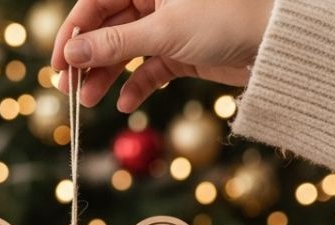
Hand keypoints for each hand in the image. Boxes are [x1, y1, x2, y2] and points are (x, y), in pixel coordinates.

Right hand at [51, 0, 274, 112]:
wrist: (276, 44)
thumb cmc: (226, 20)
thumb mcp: (164, 32)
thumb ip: (114, 43)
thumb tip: (71, 55)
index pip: (96, 2)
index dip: (73, 34)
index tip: (57, 64)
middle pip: (108, 28)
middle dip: (88, 60)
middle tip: (68, 89)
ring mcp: (168, 25)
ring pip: (126, 51)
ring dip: (107, 76)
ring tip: (89, 102)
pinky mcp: (181, 51)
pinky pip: (149, 69)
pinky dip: (137, 86)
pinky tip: (125, 104)